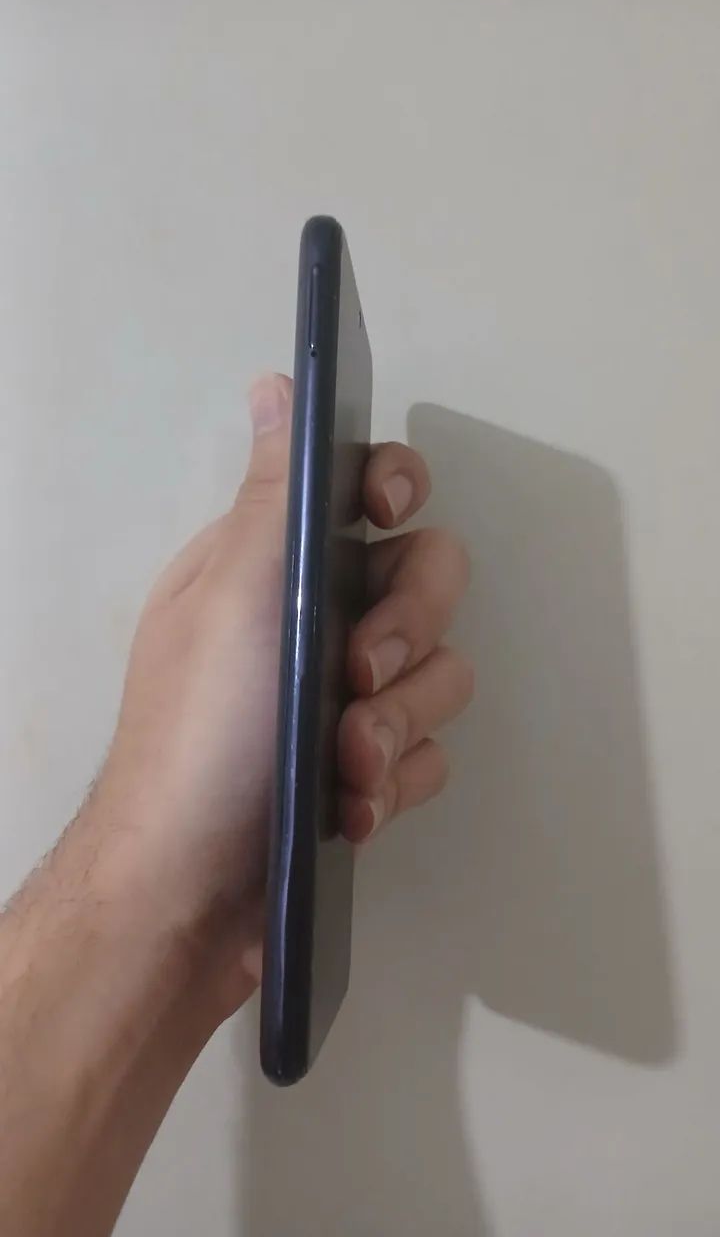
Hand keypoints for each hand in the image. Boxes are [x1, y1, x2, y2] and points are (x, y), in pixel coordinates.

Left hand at [94, 374, 471, 1013]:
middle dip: (406, 633)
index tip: (388, 513)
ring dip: (395, 726)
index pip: (364, 490)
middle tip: (356, 677)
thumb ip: (276, 491)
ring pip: (438, 677)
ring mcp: (340, 701)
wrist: (186, 899)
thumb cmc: (202, 732)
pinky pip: (426, 754)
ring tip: (345, 771)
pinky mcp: (364, 773)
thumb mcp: (238, 596)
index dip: (394, 489)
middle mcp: (313, 621)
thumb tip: (277, 384)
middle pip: (427, 581)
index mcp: (271, 564)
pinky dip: (394, 782)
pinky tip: (349, 812)